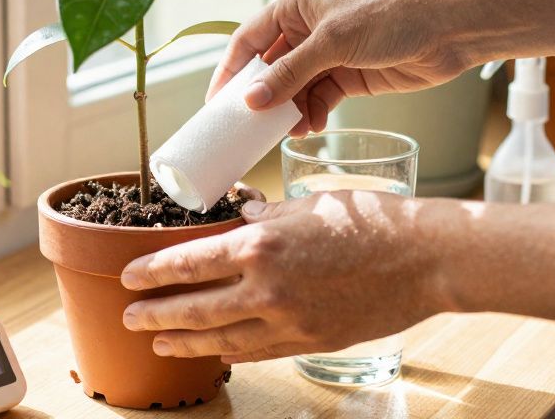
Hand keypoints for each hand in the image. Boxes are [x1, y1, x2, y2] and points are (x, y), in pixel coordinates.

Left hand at [119, 192, 449, 362]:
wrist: (425, 257)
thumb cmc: (370, 219)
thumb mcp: (308, 202)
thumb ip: (268, 214)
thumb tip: (243, 215)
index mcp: (260, 243)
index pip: (189, 263)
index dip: (152, 272)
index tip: (129, 277)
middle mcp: (266, 286)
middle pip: (194, 307)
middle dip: (155, 314)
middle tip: (129, 318)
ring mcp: (288, 319)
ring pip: (221, 337)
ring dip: (184, 342)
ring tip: (159, 344)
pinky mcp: (310, 340)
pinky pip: (258, 350)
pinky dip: (231, 351)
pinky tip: (214, 351)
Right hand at [208, 0, 470, 135]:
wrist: (449, 28)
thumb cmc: (391, 16)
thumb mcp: (333, 42)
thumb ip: (290, 73)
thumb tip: (251, 102)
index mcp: (296, 7)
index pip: (249, 40)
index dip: (230, 70)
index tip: (216, 103)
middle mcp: (308, 30)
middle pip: (270, 68)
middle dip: (260, 97)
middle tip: (245, 128)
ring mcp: (330, 55)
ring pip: (294, 88)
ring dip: (289, 110)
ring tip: (287, 131)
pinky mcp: (351, 77)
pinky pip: (319, 99)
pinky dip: (313, 114)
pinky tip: (312, 126)